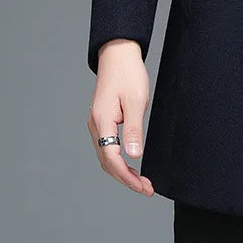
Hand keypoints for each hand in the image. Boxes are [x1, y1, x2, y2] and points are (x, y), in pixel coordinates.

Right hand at [87, 39, 153, 195]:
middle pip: (107, 161)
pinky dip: (118, 158)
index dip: (127, 176)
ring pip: (106, 155)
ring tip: (141, 181)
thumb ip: (134, 129)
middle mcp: (95, 125)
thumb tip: (133, 156)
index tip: (143, 187)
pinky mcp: (102, 119)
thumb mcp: (136, 101)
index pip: (112, 158)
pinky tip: (130, 162)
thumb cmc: (128, 73)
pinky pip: (108, 145)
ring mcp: (97, 122)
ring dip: (122, 170)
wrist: (118, 54)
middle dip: (125, 178)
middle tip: (146, 189)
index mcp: (102, 121)